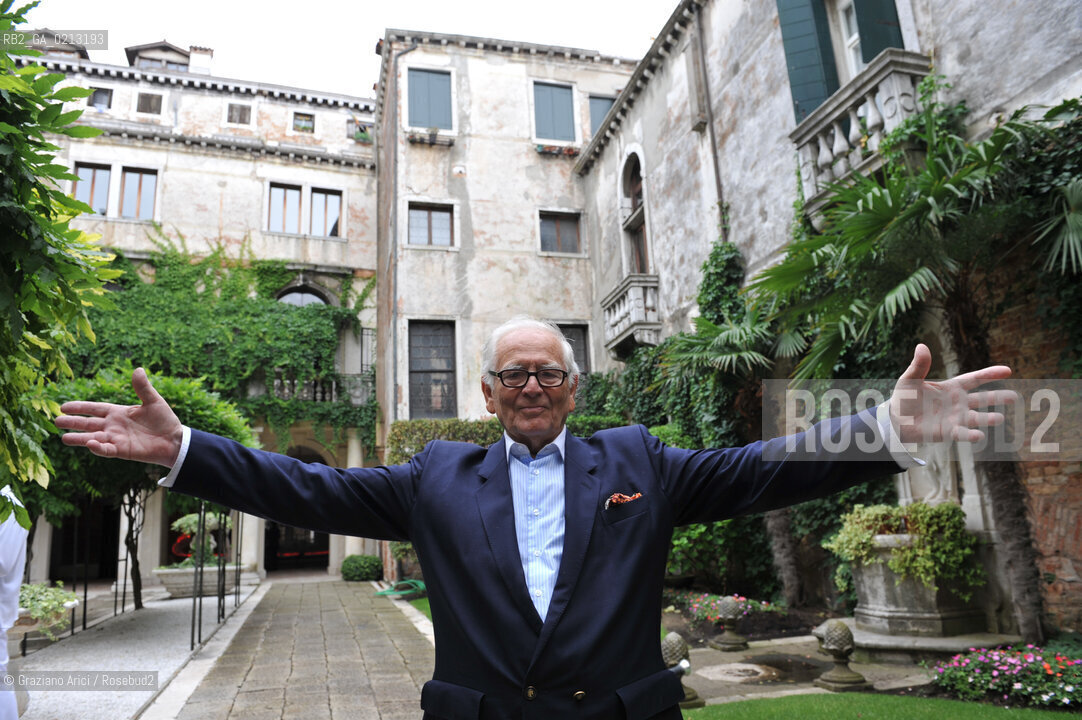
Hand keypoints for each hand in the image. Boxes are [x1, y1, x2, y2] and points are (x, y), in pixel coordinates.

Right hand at [55, 368, 183, 466]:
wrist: (174, 440)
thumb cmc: (164, 420)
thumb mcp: (153, 401)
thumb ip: (143, 388)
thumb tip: (138, 369)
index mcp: (118, 412)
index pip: (94, 409)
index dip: (80, 407)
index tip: (64, 406)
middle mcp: (113, 426)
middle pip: (88, 424)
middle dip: (73, 422)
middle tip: (56, 420)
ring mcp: (116, 439)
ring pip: (92, 438)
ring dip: (79, 438)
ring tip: (63, 438)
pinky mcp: (122, 450)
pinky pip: (106, 449)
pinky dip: (98, 447)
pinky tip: (90, 444)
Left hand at [889, 344, 1015, 444]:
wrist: (896, 419)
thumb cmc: (904, 397)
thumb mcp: (910, 379)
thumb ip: (919, 365)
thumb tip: (921, 345)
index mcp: (951, 387)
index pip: (974, 379)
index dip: (990, 374)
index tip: (1007, 370)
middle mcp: (957, 403)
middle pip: (982, 399)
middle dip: (998, 398)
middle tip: (1014, 397)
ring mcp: (955, 418)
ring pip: (976, 418)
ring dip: (988, 419)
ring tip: (1000, 419)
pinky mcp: (948, 432)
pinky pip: (962, 433)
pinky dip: (970, 435)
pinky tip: (979, 436)